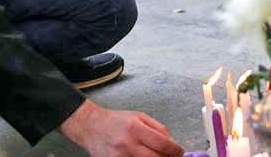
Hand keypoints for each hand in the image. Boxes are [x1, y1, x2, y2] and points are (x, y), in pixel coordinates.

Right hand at [61, 100, 183, 156]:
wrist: (91, 126)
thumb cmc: (116, 121)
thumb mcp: (140, 117)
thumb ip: (158, 129)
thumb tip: (172, 143)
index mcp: (136, 128)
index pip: (163, 144)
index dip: (176, 150)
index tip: (179, 152)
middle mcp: (127, 144)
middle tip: (169, 156)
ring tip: (155, 155)